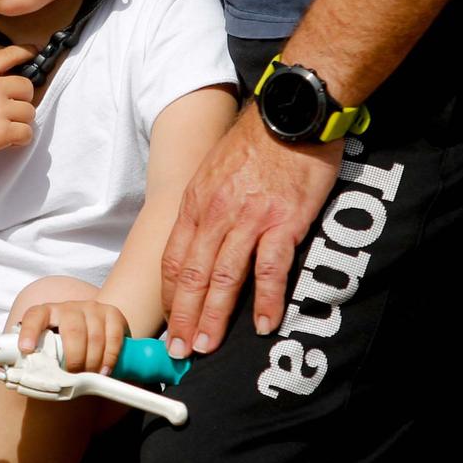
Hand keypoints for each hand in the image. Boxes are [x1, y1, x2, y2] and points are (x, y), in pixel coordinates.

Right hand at [0, 42, 37, 169]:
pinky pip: (27, 132)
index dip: (24, 51)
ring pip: (30, 111)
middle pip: (27, 86)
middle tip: (11, 106)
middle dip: (23, 96)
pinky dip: (21, 138)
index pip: (8, 55)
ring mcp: (0, 110)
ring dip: (21, 119)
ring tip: (7, 126)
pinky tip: (10, 140)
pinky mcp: (4, 132)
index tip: (33, 51)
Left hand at [17, 300, 128, 374]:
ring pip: (95, 335)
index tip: (26, 349)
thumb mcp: (51, 348)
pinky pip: (113, 337)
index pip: (34, 317)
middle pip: (73, 330)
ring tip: (90, 375)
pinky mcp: (112, 314)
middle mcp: (69, 307)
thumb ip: (41, 360)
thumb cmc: (66, 344)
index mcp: (47, 313)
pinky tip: (104, 370)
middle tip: (74, 375)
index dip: (29, 332)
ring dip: (93, 361)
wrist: (93, 327)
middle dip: (74, 358)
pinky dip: (109, 357)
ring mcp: (92, 308)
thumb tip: (31, 381)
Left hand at [160, 109, 342, 357]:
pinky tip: (264, 325)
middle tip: (180, 350)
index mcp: (197, 203)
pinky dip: (266, 300)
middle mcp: (216, 214)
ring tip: (206, 347)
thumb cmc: (258, 141)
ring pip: (223, 278)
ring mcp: (249, 219)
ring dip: (214, 317)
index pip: (175, 258)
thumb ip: (207, 205)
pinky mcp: (283, 221)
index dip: (171, 295)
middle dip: (183, 317)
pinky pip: (270, 268)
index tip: (171, 320)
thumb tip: (202, 238)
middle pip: (193, 276)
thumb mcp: (215, 170)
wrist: (292, 111)